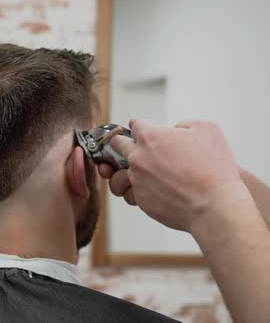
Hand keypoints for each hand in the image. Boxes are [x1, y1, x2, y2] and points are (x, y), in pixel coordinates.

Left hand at [101, 119, 244, 231]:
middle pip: (118, 145)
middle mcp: (137, 157)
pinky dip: (143, 190)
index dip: (141, 126)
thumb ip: (184, 125)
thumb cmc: (214, 169)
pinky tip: (159, 190)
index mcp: (150, 137)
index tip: (141, 129)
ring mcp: (137, 179)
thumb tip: (174, 131)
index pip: (135, 125)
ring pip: (124, 171)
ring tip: (148, 174)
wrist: (213, 206)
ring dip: (132, 170)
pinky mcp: (140, 199)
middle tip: (133, 146)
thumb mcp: (206, 130)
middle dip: (124, 144)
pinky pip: (134, 192)